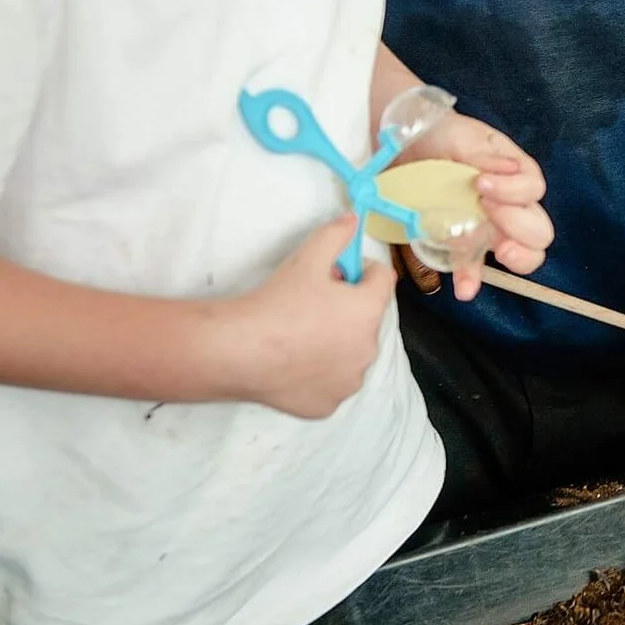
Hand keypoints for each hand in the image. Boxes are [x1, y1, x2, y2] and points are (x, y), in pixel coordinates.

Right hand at [217, 215, 397, 418]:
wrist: (240, 351)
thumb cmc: (278, 302)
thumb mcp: (308, 258)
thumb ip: (336, 235)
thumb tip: (353, 218)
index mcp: (369, 310)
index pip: (383, 280)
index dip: (360, 271)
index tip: (335, 273)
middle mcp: (369, 348)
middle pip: (366, 318)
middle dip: (347, 308)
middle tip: (311, 303)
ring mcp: (349, 381)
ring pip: (351, 354)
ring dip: (337, 343)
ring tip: (299, 335)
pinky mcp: (328, 405)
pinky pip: (331, 384)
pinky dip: (319, 375)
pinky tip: (293, 364)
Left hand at [401, 112, 552, 300]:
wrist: (404, 144)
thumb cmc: (442, 135)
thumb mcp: (463, 137)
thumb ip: (485, 155)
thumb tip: (510, 170)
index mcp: (516, 174)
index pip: (533, 189)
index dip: (513, 191)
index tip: (481, 183)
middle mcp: (511, 204)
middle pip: (539, 229)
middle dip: (520, 226)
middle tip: (489, 211)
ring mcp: (490, 228)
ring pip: (525, 253)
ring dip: (517, 257)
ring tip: (500, 253)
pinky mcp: (463, 244)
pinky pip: (475, 268)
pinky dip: (472, 279)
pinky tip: (464, 289)